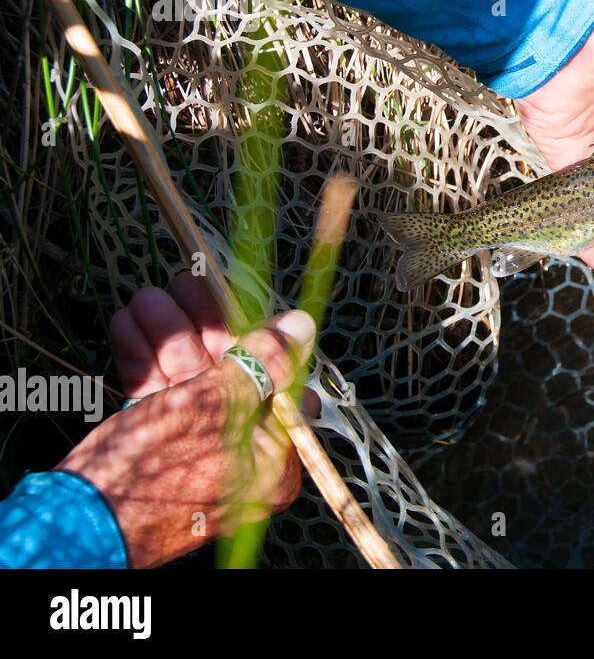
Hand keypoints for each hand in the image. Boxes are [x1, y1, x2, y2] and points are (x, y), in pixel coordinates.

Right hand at [57, 274, 316, 567]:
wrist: (76, 525)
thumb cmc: (157, 469)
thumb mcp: (216, 405)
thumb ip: (262, 362)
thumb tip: (302, 325)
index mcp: (272, 460)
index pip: (281, 384)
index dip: (262, 338)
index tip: (245, 298)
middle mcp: (239, 457)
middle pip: (232, 374)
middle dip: (204, 325)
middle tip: (186, 284)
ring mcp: (194, 450)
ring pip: (190, 377)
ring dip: (168, 333)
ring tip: (147, 299)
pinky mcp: (155, 445)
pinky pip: (159, 394)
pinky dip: (144, 359)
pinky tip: (128, 324)